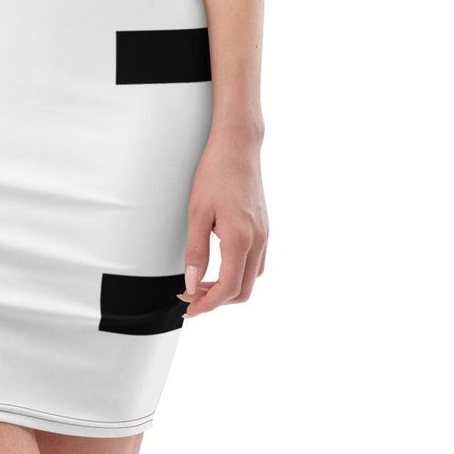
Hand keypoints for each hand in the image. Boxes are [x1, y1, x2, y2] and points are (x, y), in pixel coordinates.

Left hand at [178, 127, 267, 318]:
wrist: (238, 146)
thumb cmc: (216, 172)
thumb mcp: (197, 212)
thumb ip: (195, 251)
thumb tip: (191, 283)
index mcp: (241, 239)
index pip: (228, 288)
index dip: (207, 304)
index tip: (189, 307)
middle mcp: (258, 240)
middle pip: (243, 290)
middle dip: (216, 300)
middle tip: (190, 296)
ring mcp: (264, 235)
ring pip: (251, 278)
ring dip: (228, 288)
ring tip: (201, 283)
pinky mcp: (264, 228)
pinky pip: (256, 263)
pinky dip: (238, 274)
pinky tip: (219, 266)